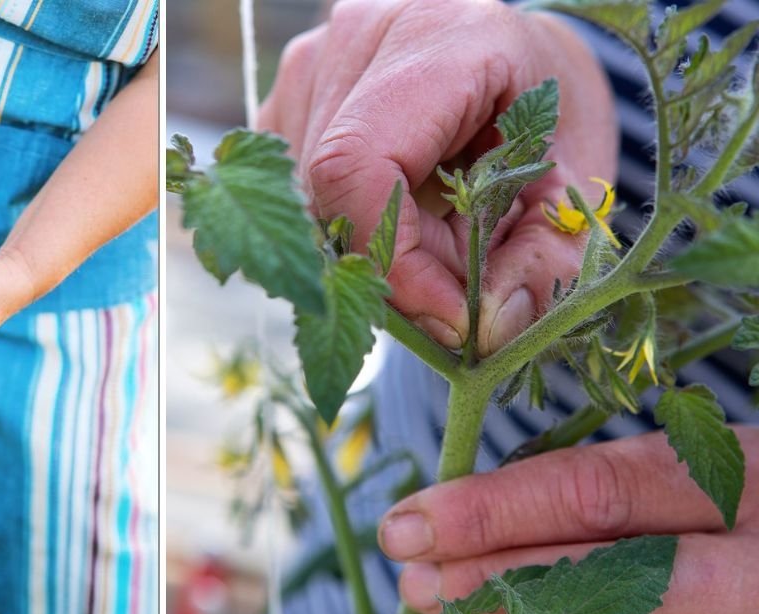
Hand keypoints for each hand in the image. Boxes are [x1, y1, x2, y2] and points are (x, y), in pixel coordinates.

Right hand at [258, 0, 617, 353]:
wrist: (518, 56)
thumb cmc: (552, 106)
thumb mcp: (575, 181)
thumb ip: (545, 256)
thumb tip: (487, 329)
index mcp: (443, 37)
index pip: (361, 166)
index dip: (394, 260)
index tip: (451, 318)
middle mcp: (358, 36)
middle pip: (332, 194)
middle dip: (397, 267)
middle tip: (459, 288)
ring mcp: (311, 62)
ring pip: (308, 204)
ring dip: (372, 250)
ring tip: (439, 238)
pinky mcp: (287, 97)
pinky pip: (297, 196)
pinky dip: (348, 229)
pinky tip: (401, 213)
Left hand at [378, 427, 758, 613]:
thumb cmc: (726, 506)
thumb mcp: (677, 472)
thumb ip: (585, 493)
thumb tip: (450, 522)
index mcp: (739, 475)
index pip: (593, 492)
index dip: (488, 511)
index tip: (408, 524)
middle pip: (606, 580)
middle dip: (493, 583)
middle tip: (416, 583)